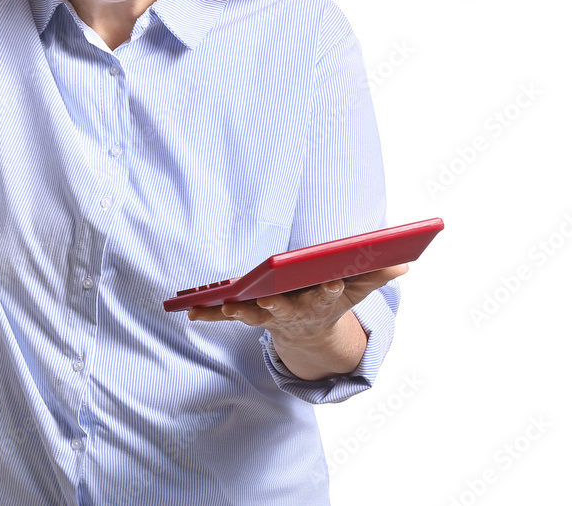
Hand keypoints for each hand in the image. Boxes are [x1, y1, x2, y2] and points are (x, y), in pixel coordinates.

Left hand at [188, 264, 407, 379]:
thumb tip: (403, 260)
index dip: (329, 288)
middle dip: (277, 305)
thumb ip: (375, 275)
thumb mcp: (355, 290)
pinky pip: (226, 316)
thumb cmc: (330, 302)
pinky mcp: (249, 316)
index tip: (333, 280)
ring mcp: (268, 318)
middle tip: (266, 298)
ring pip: (252, 316)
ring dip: (238, 312)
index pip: (327, 296)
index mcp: (319, 303)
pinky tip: (191, 311)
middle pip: (285, 309)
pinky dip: (209, 314)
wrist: (309, 335)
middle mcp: (293, 313)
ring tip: (224, 305)